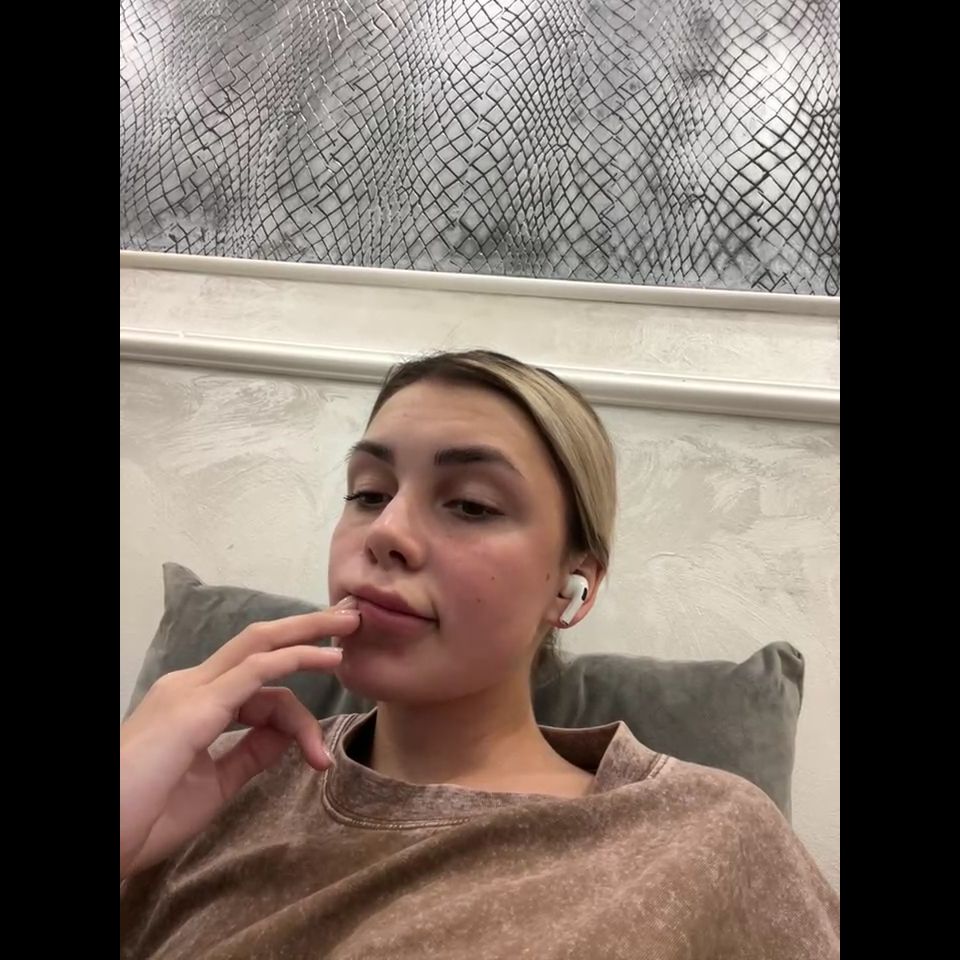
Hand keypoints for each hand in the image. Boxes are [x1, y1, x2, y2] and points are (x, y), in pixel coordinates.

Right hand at [119, 597, 359, 878]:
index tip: (320, 758)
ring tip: (350, 626)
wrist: (98, 836)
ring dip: (309, 633)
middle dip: (306, 627)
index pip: (256, 687)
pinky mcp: (195, 706)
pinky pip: (255, 671)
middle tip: (350, 618)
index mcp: (191, 705)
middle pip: (258, 642)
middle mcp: (190, 687)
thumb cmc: (142, 818)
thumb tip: (290, 735)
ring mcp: (191, 691)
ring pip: (261, 647)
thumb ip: (249, 755)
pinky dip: (295, 659)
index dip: (297, 714)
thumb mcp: (212, 785)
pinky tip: (325, 659)